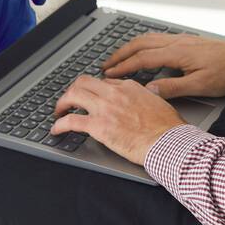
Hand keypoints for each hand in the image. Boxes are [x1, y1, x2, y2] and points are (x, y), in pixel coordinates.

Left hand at [51, 75, 185, 164]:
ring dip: (62, 103)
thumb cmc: (167, 127)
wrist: (167, 142)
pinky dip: (59, 125)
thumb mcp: (159, 102)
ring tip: (58, 112)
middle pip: (84, 82)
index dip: (93, 90)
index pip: (103, 82)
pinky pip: (71, 121)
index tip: (90, 97)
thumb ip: (148, 97)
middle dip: (73, 90)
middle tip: (69, 100)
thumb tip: (148, 96)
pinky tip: (56, 130)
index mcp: (129, 87)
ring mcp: (105, 108)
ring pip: (73, 95)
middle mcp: (114, 94)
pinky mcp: (98, 126)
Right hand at [101, 33, 224, 98]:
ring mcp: (182, 39)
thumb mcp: (201, 85)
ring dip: (130, 47)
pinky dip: (143, 44)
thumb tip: (149, 90)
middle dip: (121, 54)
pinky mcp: (188, 41)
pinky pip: (158, 39)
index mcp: (178, 53)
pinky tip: (143, 51)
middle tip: (105, 65)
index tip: (108, 74)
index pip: (143, 59)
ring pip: (149, 39)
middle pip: (141, 44)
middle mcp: (177, 42)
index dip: (123, 67)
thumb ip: (174, 87)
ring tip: (118, 58)